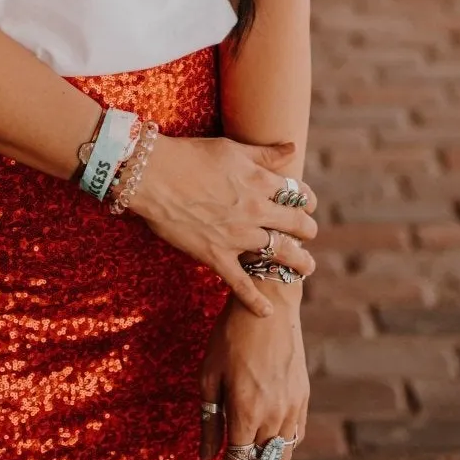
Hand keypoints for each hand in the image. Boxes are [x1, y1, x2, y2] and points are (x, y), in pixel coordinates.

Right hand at [128, 137, 317, 315]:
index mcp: (259, 181)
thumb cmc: (189, 155)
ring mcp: (237, 236)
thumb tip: (292, 148)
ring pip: (280, 254)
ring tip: (306, 268)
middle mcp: (255, 210)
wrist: (151, 174)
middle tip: (308, 234)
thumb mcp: (231, 148)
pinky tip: (267, 311)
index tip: (306, 205)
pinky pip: (242, 283)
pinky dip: (255, 300)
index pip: (297, 194)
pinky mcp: (216, 255)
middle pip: (297, 225)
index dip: (306, 201)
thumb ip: (264, 153)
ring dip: (299, 262)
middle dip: (308, 231)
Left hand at [199, 291, 308, 459]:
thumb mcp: (209, 376)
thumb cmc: (230, 336)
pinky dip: (281, 451)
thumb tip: (207, 457)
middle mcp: (274, 416)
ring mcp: (293, 408)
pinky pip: (295, 437)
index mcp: (247, 412)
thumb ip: (210, 420)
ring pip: (280, 457)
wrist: (269, 305)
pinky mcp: (303, 398)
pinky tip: (267, 449)